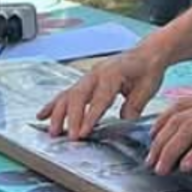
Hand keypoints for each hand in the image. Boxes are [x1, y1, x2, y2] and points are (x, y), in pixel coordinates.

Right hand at [38, 48, 168, 138]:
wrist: (146, 54)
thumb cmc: (148, 70)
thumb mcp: (148, 87)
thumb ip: (135, 104)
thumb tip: (124, 119)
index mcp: (113, 73)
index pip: (100, 98)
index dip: (90, 116)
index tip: (83, 132)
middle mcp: (97, 73)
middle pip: (79, 96)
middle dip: (72, 118)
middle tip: (70, 138)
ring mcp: (88, 76)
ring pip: (69, 94)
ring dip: (59, 114)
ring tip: (53, 132)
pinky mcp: (84, 81)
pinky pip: (66, 93)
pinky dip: (53, 105)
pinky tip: (42, 116)